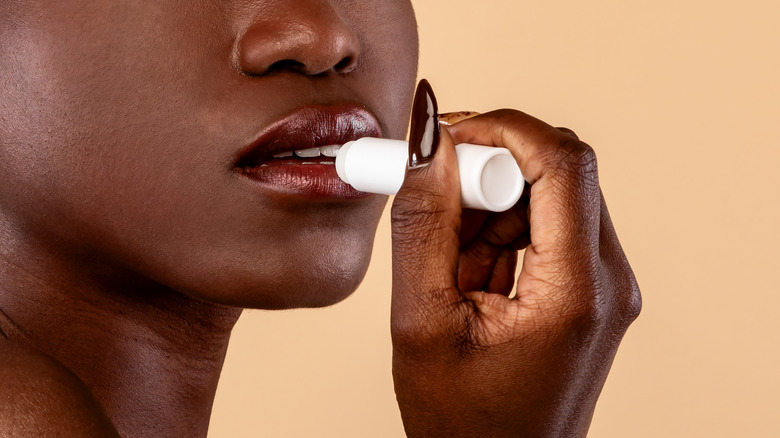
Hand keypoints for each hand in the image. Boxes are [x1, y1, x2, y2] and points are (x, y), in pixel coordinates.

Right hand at [390, 107, 640, 436]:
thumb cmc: (462, 423)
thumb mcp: (423, 320)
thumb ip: (423, 223)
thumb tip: (428, 141)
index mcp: (577, 292)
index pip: (563, 162)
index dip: (502, 129)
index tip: (446, 133)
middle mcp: (608, 282)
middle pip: (559, 172)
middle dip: (490, 171)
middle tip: (435, 200)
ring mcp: (604, 287)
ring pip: (550, 196)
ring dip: (490, 206)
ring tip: (449, 263)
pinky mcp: (589, 291)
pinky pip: (548, 228)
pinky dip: (501, 233)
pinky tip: (468, 276)